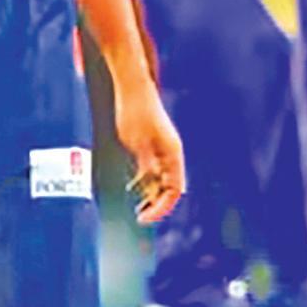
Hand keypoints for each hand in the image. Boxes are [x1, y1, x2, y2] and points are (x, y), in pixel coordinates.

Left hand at [113, 77, 185, 224]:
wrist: (133, 88)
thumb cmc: (135, 111)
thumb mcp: (136, 141)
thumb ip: (144, 163)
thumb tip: (148, 184)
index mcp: (172, 153)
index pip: (174, 189)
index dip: (162, 207)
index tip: (145, 218)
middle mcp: (170, 153)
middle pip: (170, 188)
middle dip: (157, 205)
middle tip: (140, 217)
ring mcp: (162, 150)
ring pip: (162, 180)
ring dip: (151, 195)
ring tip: (137, 207)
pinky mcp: (152, 145)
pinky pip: (153, 170)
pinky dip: (145, 183)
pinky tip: (133, 188)